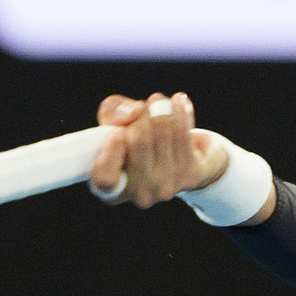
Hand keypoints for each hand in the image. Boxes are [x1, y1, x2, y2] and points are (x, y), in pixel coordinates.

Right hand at [88, 92, 229, 206]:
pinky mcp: (190, 177)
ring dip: (161, 109)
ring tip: (158, 100)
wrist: (181, 157)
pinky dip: (180, 112)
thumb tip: (133, 113)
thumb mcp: (114, 123)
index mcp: (111, 190)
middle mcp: (139, 195)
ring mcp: (166, 189)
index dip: (111, 152)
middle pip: (138, 142)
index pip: (105, 178)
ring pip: (162, 133)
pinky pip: (184, 134)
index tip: (119, 131)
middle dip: (141, 115)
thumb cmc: (135, 139)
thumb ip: (112, 114)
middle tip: (143, 106)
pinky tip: (178, 100)